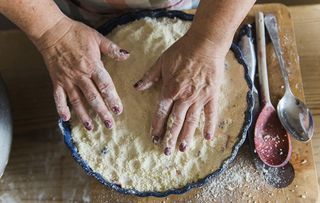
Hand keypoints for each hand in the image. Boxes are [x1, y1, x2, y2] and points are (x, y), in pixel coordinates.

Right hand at [34, 17, 129, 129]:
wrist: (52, 31)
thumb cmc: (76, 33)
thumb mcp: (97, 37)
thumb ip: (112, 48)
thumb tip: (127, 56)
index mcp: (92, 65)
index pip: (105, 85)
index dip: (112, 99)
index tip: (118, 111)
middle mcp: (80, 75)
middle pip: (93, 97)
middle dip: (102, 112)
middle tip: (109, 125)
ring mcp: (67, 79)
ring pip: (77, 101)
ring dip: (84, 115)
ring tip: (91, 128)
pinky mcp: (56, 80)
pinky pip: (58, 97)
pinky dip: (61, 108)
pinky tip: (65, 119)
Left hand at [134, 32, 225, 154]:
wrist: (205, 43)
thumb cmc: (182, 50)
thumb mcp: (162, 62)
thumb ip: (149, 76)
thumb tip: (136, 87)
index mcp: (170, 89)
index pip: (161, 112)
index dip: (157, 126)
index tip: (154, 138)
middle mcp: (184, 97)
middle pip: (176, 121)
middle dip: (170, 137)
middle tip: (166, 151)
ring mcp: (199, 97)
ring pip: (192, 121)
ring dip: (187, 136)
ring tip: (183, 149)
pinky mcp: (212, 95)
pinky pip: (211, 113)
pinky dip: (209, 125)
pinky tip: (208, 137)